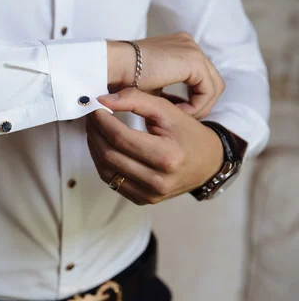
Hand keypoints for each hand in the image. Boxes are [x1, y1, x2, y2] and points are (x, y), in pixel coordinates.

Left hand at [86, 88, 223, 204]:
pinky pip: (112, 182)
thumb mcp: (168, 111)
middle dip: (94, 133)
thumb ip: (136, 100)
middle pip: (110, 155)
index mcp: (167, 157)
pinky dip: (102, 163)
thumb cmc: (188, 134)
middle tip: (91, 117)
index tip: (95, 108)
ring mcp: (150, 194)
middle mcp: (158, 180)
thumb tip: (102, 100)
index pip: (120, 138)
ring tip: (94, 130)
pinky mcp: (143, 200)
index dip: (102, 121)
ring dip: (94, 147)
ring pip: (106, 170)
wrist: (209, 164)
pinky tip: (102, 146)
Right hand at [107, 32, 224, 118]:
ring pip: (214, 88)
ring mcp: (193, 50)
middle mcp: (189, 45)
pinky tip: (176, 112)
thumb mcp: (149, 86)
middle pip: (211, 82)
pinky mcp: (193, 61)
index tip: (174, 114)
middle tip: (181, 119)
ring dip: (198, 107)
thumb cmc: (122, 79)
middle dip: (199, 104)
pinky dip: (196, 106)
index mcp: (179, 48)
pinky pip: (207, 91)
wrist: (111, 66)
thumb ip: (164, 93)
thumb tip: (173, 108)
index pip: (199, 78)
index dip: (192, 100)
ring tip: (177, 117)